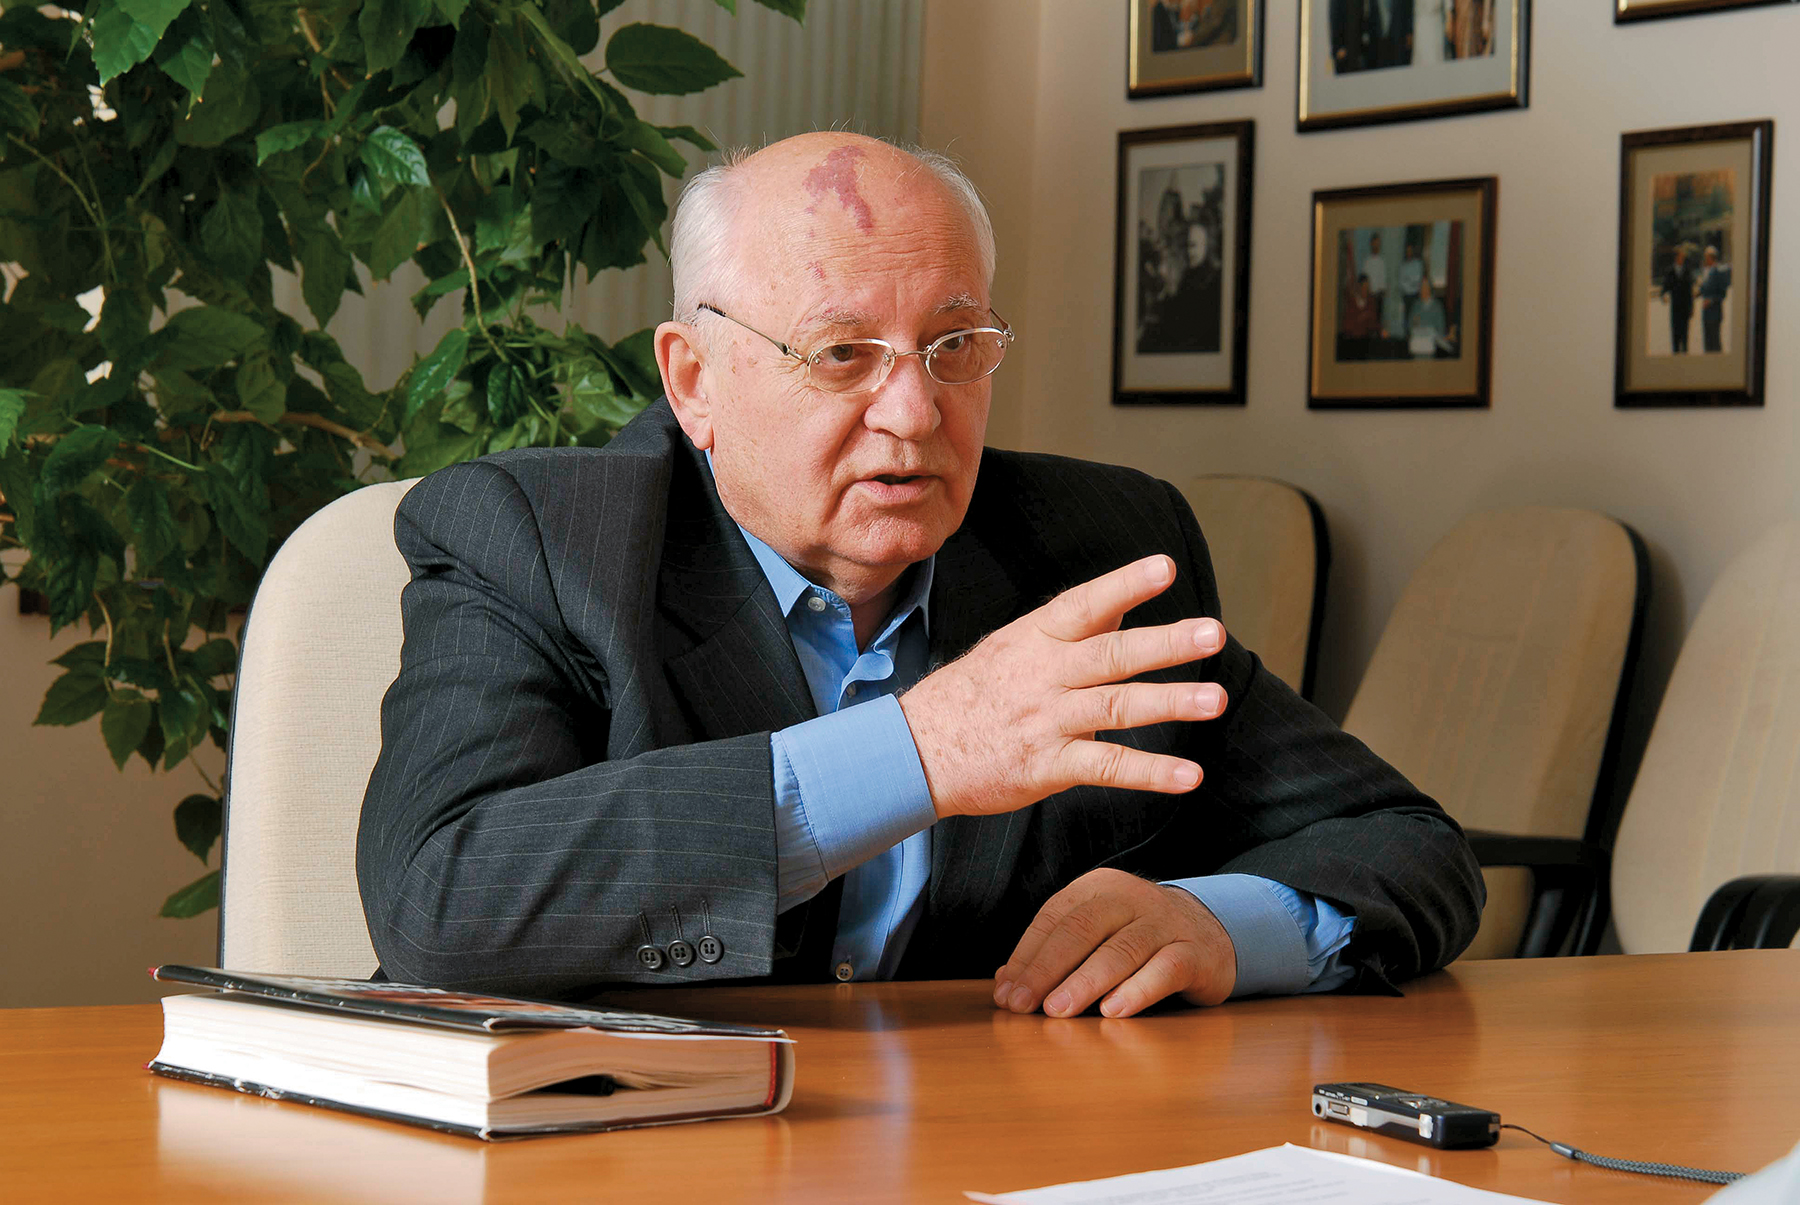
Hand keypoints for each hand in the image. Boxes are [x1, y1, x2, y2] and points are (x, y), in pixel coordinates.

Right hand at [898, 555, 1226, 819]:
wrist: (915, 751)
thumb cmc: (971, 694)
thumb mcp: (1013, 646)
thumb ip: (1071, 629)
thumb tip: (1121, 602)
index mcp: (1035, 639)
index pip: (1084, 605)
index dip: (1124, 586)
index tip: (1165, 568)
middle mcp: (1044, 675)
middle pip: (1110, 654)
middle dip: (1164, 643)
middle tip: (1212, 632)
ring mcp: (1046, 721)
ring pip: (1115, 707)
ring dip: (1169, 703)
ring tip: (1215, 699)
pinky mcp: (1047, 766)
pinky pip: (1106, 767)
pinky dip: (1150, 772)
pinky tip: (1189, 775)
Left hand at [992, 869, 1235, 1017]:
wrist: (1211, 933)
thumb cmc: (1137, 940)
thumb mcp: (1096, 936)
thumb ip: (1054, 955)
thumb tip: (1006, 984)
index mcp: (1098, 888)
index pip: (1053, 918)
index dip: (1026, 957)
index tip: (1006, 994)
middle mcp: (1131, 897)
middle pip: (1081, 930)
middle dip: (1046, 969)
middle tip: (1023, 1005)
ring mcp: (1165, 922)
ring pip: (1120, 950)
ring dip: (1085, 982)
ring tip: (1058, 1010)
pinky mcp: (1195, 952)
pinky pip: (1164, 969)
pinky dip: (1137, 990)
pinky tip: (1113, 1012)